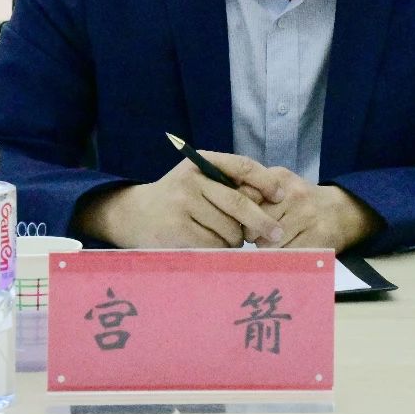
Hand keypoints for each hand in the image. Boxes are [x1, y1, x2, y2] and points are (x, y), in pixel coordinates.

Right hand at [75, 151, 285, 248]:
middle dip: (261, 221)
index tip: (281, 195)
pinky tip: (211, 247)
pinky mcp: (176, 231)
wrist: (133, 214)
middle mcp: (190, 181)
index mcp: (200, 163)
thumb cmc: (177, 199)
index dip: (265, 181)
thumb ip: (226, 184)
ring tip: (223, 239)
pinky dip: (220, 251)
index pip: (241, 166)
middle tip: (276, 233)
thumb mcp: (197, 180)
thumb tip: (270, 201)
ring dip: (235, 240)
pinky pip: (214, 245)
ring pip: (228, 229)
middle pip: (238, 203)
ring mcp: (182, 206)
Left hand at [246, 168, 383, 251]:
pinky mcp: (317, 238)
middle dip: (251, 234)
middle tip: (258, 236)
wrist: (343, 210)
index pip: (245, 198)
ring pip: (268, 244)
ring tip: (274, 243)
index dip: (240, 214)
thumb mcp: (280, 186)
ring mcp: (307, 217)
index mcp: (280, 178)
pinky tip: (286, 252)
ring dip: (266, 249)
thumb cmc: (302, 201)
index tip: (242, 220)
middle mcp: (294, 195)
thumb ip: (254, 192)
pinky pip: (287, 256)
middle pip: (254, 224)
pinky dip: (281, 259)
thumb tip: (226, 211)